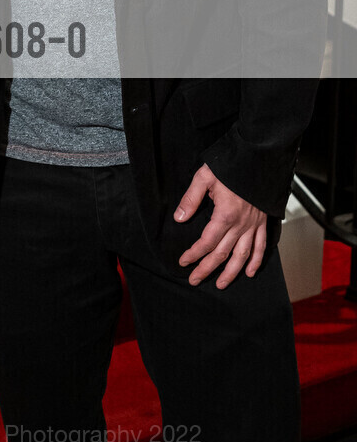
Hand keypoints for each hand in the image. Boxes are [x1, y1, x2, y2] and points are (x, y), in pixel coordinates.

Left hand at [174, 163, 266, 288]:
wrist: (258, 157)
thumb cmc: (230, 165)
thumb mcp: (205, 177)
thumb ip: (191, 199)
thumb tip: (179, 218)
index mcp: (225, 214)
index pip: (206, 242)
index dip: (194, 254)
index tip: (183, 261)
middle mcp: (241, 224)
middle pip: (222, 253)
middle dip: (207, 269)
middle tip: (195, 280)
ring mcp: (253, 224)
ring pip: (243, 255)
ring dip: (232, 272)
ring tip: (221, 284)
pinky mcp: (263, 221)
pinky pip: (261, 246)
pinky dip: (256, 260)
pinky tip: (250, 272)